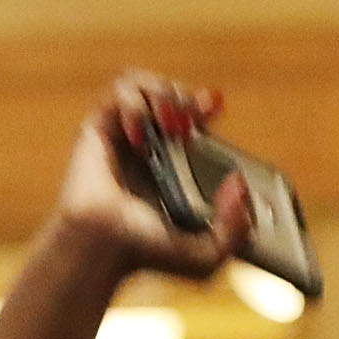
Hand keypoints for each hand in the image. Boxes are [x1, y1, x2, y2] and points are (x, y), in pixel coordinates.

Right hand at [51, 73, 254, 281]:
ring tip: (167, 124)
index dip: (204, 103)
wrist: (104, 248)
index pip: (193, 118)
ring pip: (143, 84)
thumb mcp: (208, 253)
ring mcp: (123, 134)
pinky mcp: (98, 128)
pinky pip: (118, 92)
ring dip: (161, 94)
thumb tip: (239, 186)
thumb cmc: (147, 255)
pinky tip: (139, 135)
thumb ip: (236, 230)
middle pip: (171, 93)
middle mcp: (149, 145)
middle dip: (184, 97)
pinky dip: (133, 104)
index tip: (216, 106)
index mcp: (175, 163)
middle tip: (189, 125)